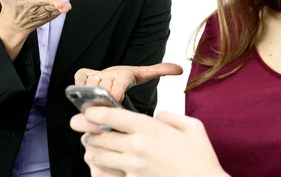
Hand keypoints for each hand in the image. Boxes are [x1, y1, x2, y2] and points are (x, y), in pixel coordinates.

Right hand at [0, 0, 70, 58]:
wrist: (13, 24)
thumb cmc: (7, 0)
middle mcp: (28, 3)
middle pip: (39, 1)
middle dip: (48, 1)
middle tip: (58, 2)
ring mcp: (37, 11)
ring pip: (48, 8)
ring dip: (56, 7)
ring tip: (64, 6)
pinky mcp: (45, 16)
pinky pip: (53, 13)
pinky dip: (60, 11)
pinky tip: (66, 7)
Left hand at [70, 107, 227, 176]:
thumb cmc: (201, 160)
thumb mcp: (193, 127)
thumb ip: (171, 116)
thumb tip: (157, 117)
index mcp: (150, 129)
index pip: (113, 115)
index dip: (94, 110)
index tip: (86, 109)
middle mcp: (137, 147)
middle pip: (100, 135)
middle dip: (88, 129)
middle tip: (80, 125)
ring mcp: (133, 167)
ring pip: (100, 155)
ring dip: (93, 148)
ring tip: (91, 143)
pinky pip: (108, 173)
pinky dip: (102, 166)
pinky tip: (103, 163)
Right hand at [74, 63, 182, 102]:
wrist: (110, 75)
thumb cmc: (126, 79)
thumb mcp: (143, 76)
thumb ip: (160, 71)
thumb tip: (180, 68)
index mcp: (125, 73)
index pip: (120, 84)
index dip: (116, 92)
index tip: (114, 99)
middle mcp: (109, 72)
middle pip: (104, 88)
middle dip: (104, 98)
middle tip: (106, 107)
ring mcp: (96, 74)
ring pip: (91, 86)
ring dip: (92, 96)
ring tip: (97, 104)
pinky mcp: (83, 74)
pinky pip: (79, 81)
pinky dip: (80, 88)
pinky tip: (85, 97)